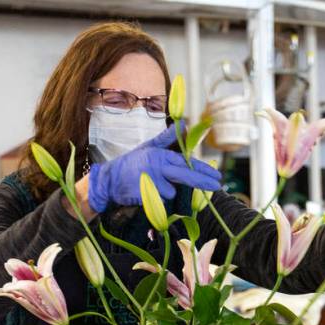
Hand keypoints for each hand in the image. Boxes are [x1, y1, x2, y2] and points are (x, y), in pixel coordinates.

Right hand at [87, 127, 220, 212]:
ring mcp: (150, 179)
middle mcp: (157, 165)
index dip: (203, 170)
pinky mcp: (144, 193)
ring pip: (171, 192)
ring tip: (150, 185)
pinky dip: (155, 199)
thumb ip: (167, 138)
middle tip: (217, 186)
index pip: (186, 162)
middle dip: (203, 182)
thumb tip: (183, 124)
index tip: (217, 176)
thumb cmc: (132, 163)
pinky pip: (159, 201)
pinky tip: (144, 192)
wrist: (108, 178)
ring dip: (165, 192)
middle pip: (186, 175)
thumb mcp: (149, 148)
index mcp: (160, 154)